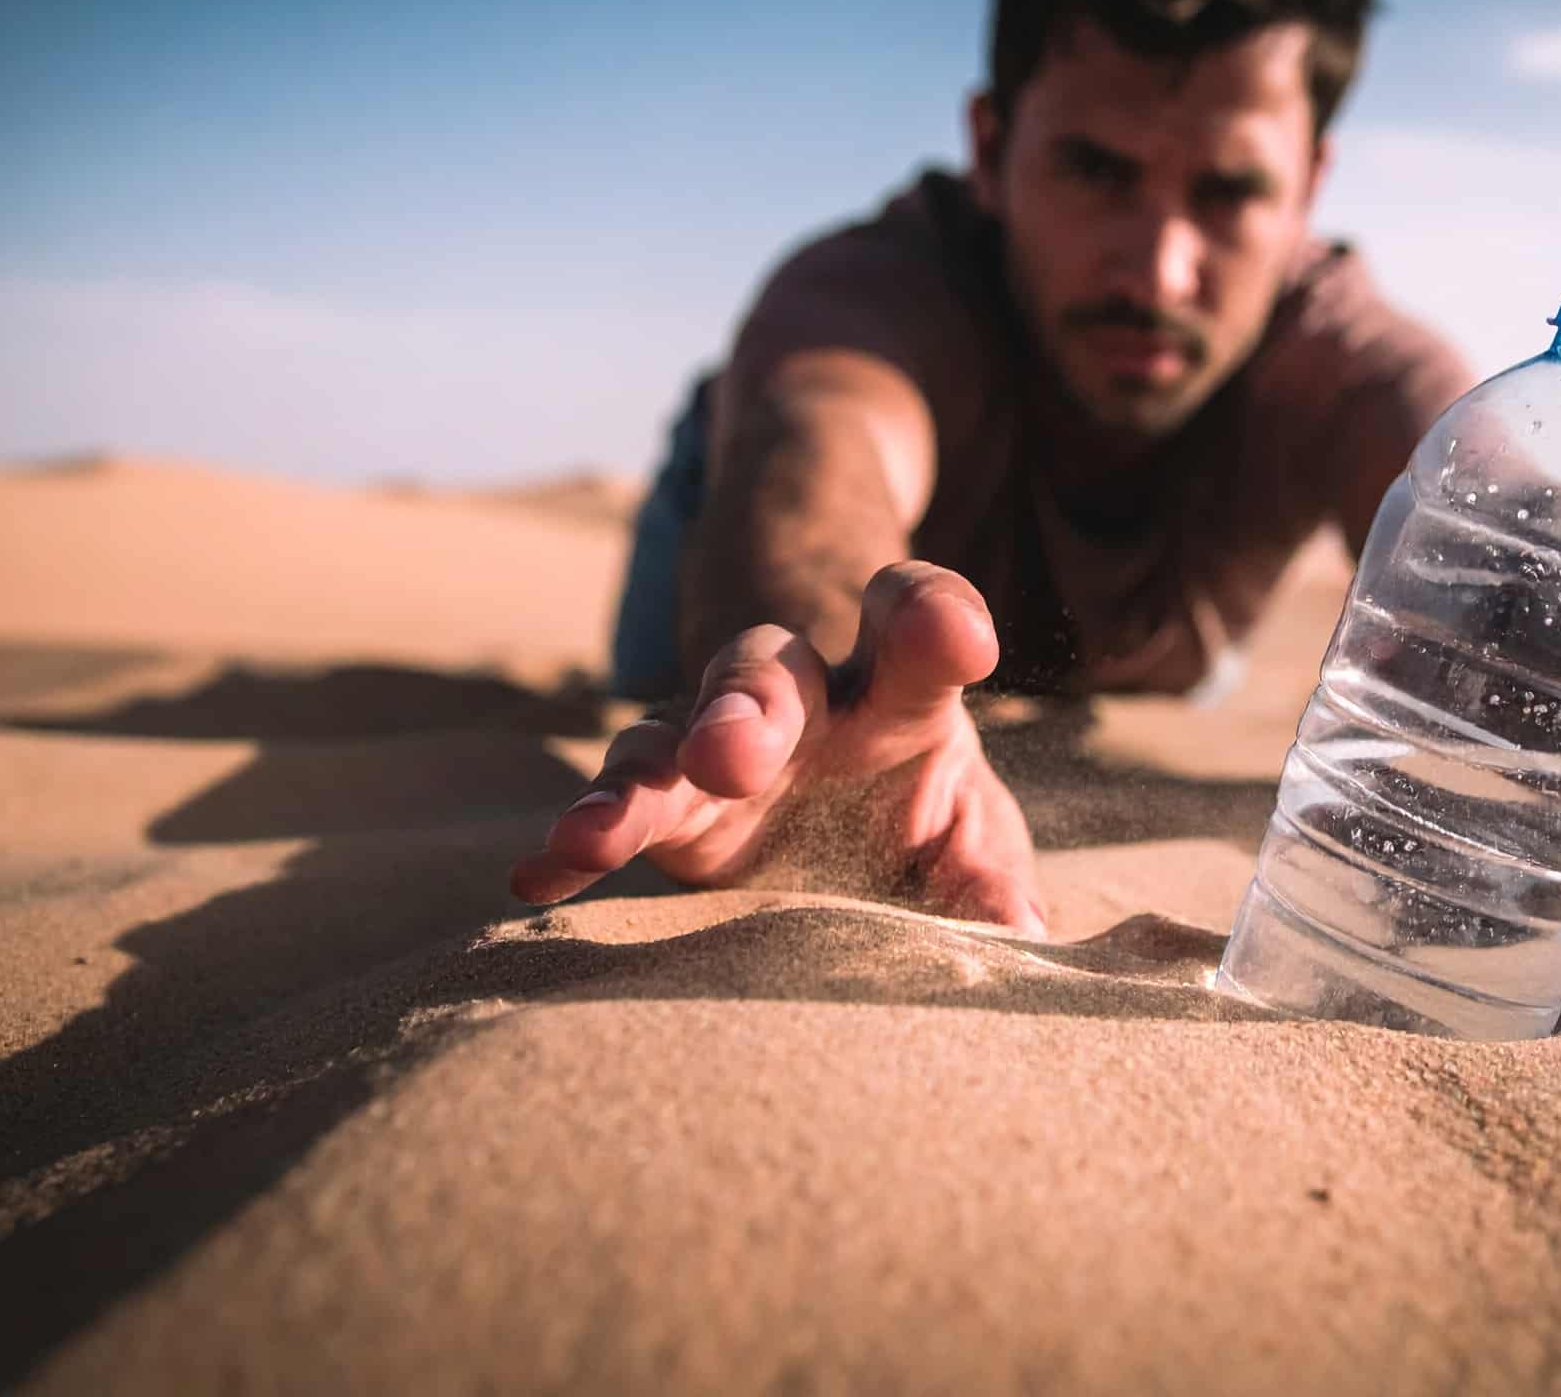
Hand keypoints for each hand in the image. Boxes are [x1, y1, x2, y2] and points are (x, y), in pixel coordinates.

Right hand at [510, 562, 1044, 935]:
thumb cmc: (918, 807)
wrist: (832, 774)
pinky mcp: (664, 809)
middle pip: (765, 674)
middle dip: (743, 710)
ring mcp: (712, 744)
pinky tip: (539, 876)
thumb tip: (1020, 943)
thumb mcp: (971, 829)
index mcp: (895, 687)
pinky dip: (574, 842)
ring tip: (601, 834)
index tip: (954, 633)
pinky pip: (609, 811)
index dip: (931, 616)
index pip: (910, 619)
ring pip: (664, 737)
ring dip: (636, 780)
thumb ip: (992, 875)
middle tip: (731, 755)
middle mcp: (796, 699)